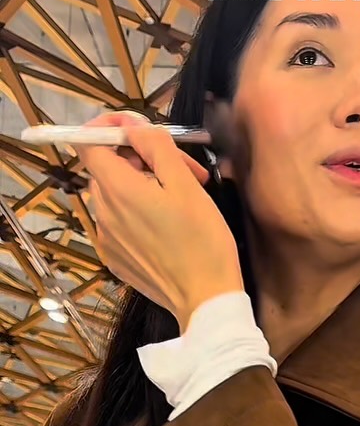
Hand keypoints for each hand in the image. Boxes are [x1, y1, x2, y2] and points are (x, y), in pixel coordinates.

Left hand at [76, 112, 244, 330]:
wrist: (205, 299)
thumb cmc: (202, 239)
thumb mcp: (185, 183)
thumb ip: (155, 146)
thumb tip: (133, 128)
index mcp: (117, 189)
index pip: (88, 143)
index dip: (107, 127)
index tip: (136, 129)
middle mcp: (102, 212)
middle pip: (107, 168)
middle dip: (140, 159)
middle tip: (183, 168)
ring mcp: (106, 238)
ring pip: (116, 195)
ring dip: (143, 186)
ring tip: (182, 198)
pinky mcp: (115, 258)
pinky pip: (119, 222)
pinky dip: (138, 213)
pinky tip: (169, 225)